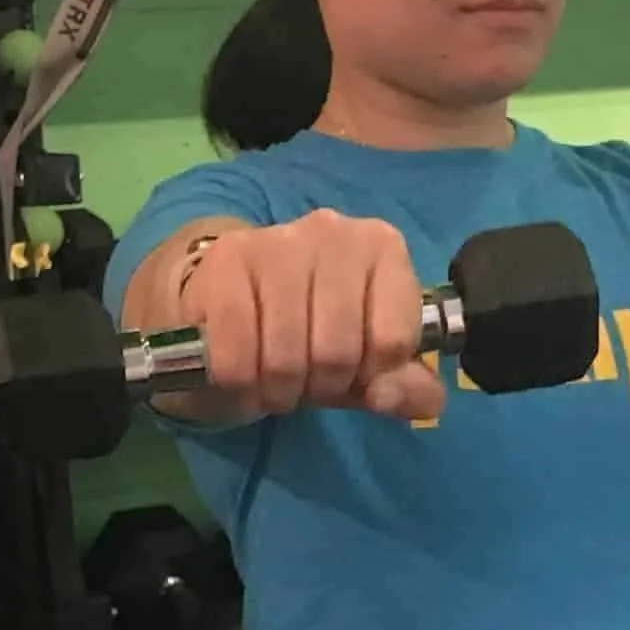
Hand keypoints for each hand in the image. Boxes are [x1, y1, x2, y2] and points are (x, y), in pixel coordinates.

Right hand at [182, 209, 444, 423]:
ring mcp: (276, 241)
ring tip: (273, 382)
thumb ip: (403, 387)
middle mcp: (333, 232)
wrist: (230, 306)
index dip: (371, 377)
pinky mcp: (226, 261)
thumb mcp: (367, 368)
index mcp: (382, 248)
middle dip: (320, 387)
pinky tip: (240, 378)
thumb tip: (390, 397)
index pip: (393, 340)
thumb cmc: (312, 335)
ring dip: (277, 392)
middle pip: (337, 352)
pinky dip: (239, 385)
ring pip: (285, 358)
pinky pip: (236, 355)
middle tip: (306, 383)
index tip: (354, 374)